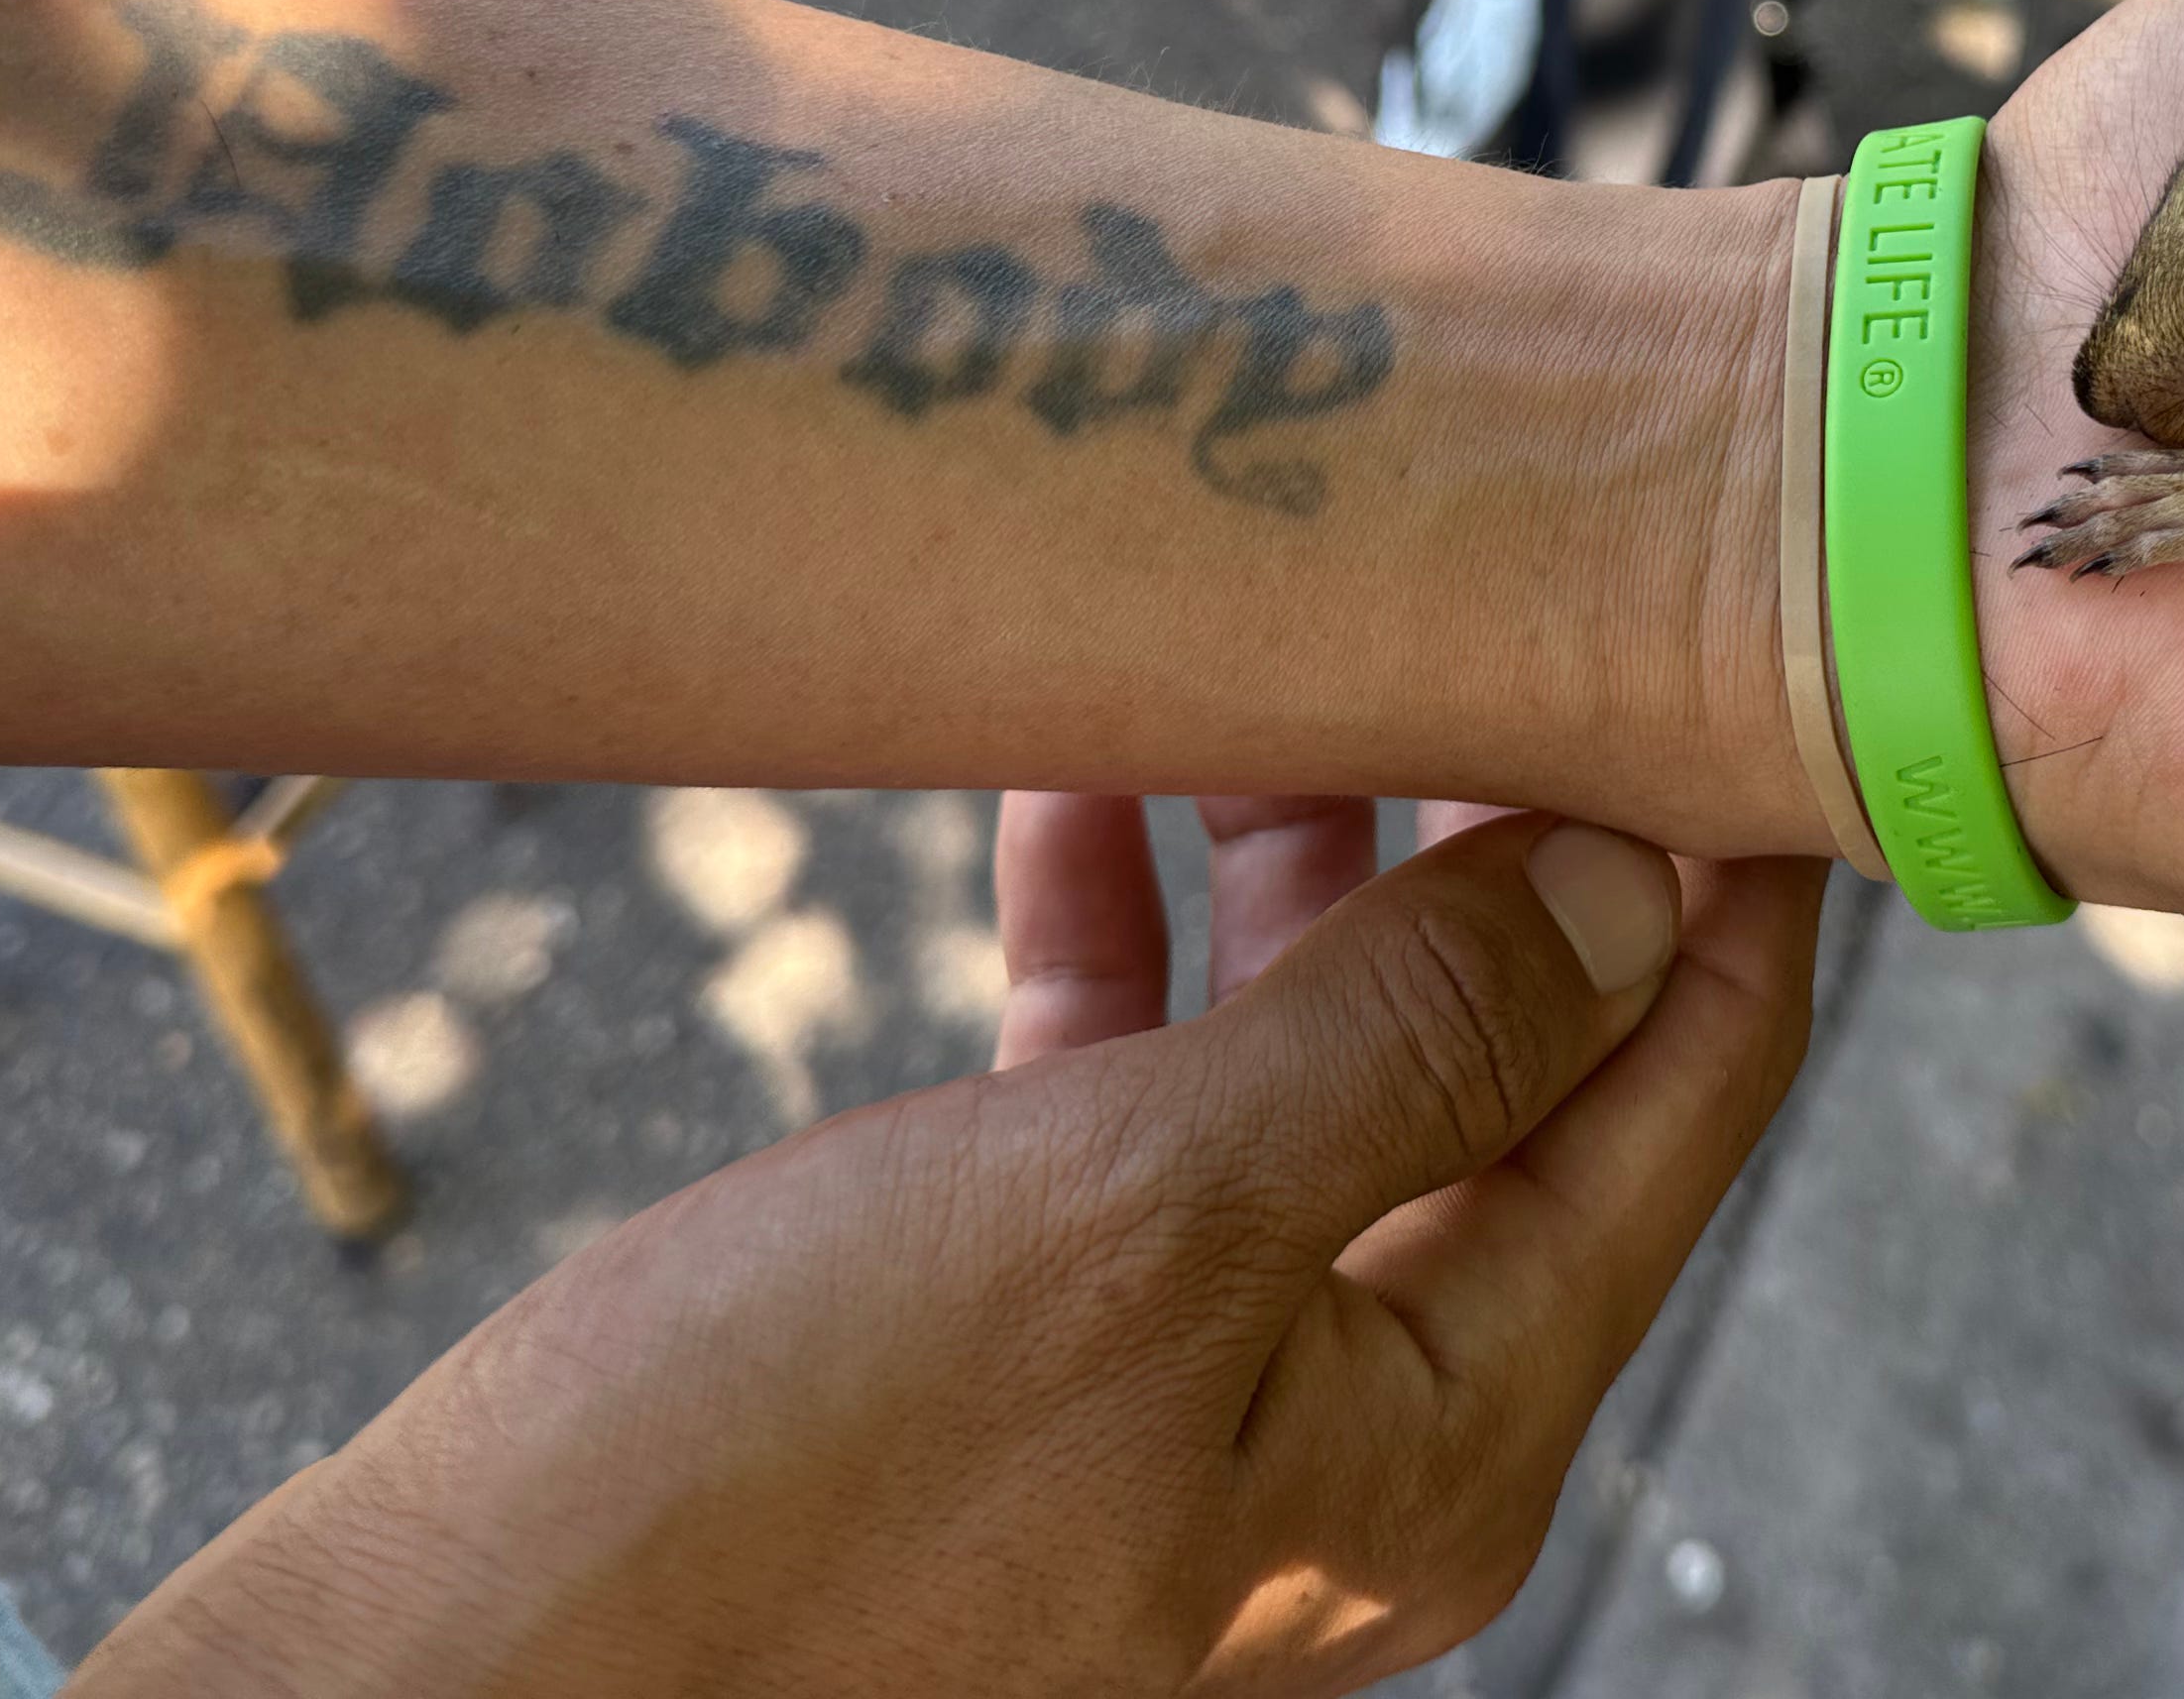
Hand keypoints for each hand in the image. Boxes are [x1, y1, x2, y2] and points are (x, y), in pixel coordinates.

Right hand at [73, 803, 1822, 1698]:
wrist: (447, 1692)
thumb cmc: (784, 1490)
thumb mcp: (1144, 1217)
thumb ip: (1416, 1048)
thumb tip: (1640, 888)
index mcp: (1447, 1426)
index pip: (1686, 1098)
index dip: (1735, 878)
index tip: (1735, 663)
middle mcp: (1353, 1420)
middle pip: (1514, 1065)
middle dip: (1505, 832)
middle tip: (1493, 594)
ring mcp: (1190, 1391)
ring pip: (1321, 1061)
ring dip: (1302, 859)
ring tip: (1282, 649)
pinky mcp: (1027, 1357)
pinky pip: (1141, 1108)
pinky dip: (1129, 943)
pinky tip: (1080, 784)